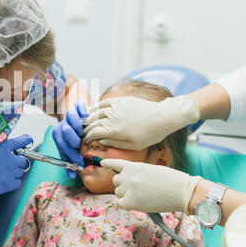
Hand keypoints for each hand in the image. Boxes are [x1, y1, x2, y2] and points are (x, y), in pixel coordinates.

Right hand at [0, 122, 31, 210]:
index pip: (18, 143)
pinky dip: (14, 180)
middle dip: (17, 158)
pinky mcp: (5, 187)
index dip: (25, 140)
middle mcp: (7, 162)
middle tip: (9, 159)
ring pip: (20, 172)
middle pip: (22, 160)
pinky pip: (17, 183)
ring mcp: (7, 175)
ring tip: (4, 169)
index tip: (28, 139)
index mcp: (1, 150)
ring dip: (15, 169)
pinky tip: (5, 178)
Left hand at [53, 101, 88, 177]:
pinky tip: (88, 116)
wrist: (78, 120)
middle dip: (71, 139)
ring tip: (83, 131)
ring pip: (70, 115)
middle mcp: (63, 123)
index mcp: (58, 134)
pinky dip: (83, 110)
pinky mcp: (79, 106)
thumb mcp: (71, 149)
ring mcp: (70, 114)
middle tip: (79, 144)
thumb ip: (70, 161)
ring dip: (77, 124)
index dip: (70, 154)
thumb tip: (72, 176)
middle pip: (64, 130)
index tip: (79, 162)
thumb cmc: (76, 139)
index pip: (61, 144)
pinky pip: (79, 105)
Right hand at [83, 96, 199, 150]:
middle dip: (85, 129)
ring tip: (84, 123)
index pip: (93, 133)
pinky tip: (91, 110)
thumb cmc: (149, 135)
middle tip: (83, 133)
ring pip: (95, 112)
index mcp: (114, 131)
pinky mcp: (120, 101)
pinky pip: (103, 103)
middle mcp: (112, 118)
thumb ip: (114, 143)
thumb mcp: (132, 146)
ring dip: (88, 118)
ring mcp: (115, 108)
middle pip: (92, 123)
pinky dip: (95, 107)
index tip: (86, 140)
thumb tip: (100, 140)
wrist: (162, 118)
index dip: (87, 137)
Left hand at [101, 159, 201, 213]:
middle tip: (137, 190)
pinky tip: (137, 203)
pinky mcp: (131, 201)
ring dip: (126, 195)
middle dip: (123, 185)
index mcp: (135, 166)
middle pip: (116, 181)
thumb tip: (130, 181)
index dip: (108, 163)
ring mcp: (129, 188)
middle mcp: (128, 176)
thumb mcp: (151, 170)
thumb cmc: (172, 181)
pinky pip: (120, 204)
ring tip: (142, 196)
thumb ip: (137, 173)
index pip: (116, 163)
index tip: (101, 163)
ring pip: (118, 193)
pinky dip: (126, 205)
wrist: (182, 191)